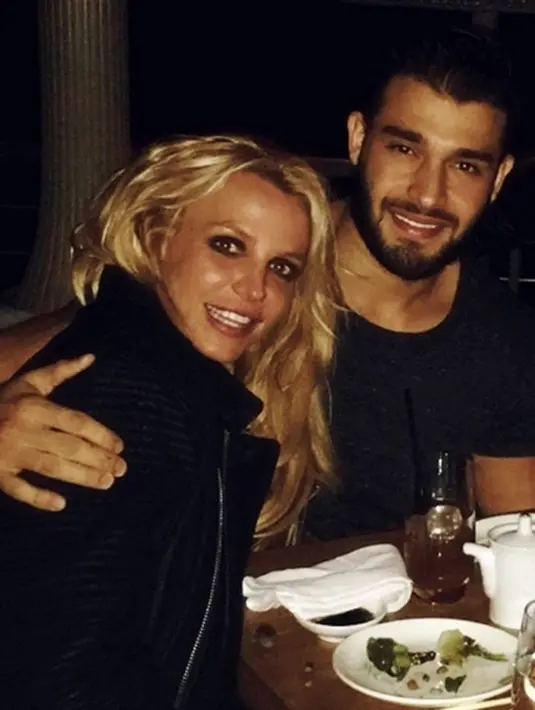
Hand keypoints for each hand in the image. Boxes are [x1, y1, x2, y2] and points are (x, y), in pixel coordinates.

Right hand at [0, 354, 126, 510]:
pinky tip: (61, 504)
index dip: (100, 434)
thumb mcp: (30, 382)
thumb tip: (92, 357)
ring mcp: (8, 453)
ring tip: (106, 482)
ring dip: (81, 477)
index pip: (74, 421)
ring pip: (50, 468)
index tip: (120, 446)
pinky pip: (18, 490)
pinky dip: (38, 498)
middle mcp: (21, 429)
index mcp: (32, 407)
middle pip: (67, 446)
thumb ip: (61, 370)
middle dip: (98, 458)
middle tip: (122, 469)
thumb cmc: (4, 400)